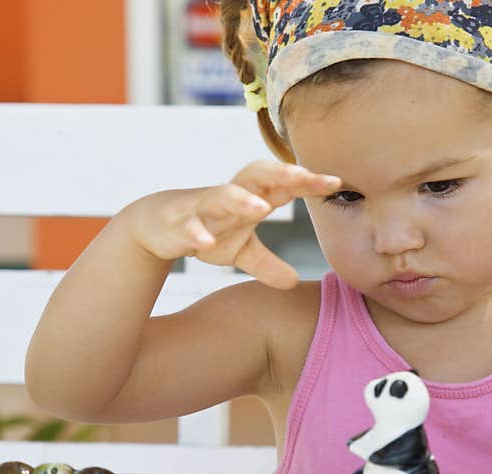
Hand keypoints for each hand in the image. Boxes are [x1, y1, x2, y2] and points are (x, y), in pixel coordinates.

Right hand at [123, 160, 341, 288]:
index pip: (282, 183)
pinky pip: (188, 225)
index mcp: (250, 197)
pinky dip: (196, 233)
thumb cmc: (208, 228)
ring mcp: (202, 206)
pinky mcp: (178, 222)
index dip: (307, 181)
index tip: (335, 183)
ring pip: (222, 195)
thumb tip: (294, 283)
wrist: (156, 225)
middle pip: (256, 175)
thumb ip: (267, 263)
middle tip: (303, 176)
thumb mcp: (240, 251)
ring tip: (261, 208)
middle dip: (279, 173)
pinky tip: (205, 243)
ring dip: (240, 199)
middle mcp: (230, 195)